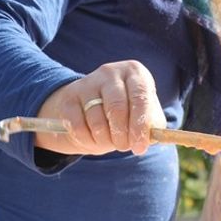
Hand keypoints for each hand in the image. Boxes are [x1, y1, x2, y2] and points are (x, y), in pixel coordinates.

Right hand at [34, 60, 166, 155]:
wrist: (91, 103)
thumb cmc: (127, 110)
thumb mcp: (144, 113)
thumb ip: (152, 126)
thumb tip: (148, 139)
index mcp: (135, 73)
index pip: (140, 97)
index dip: (140, 126)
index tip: (139, 147)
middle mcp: (111, 72)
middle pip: (117, 108)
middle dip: (122, 136)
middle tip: (124, 147)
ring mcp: (88, 83)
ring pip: (97, 120)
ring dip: (104, 140)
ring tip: (110, 142)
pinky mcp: (69, 97)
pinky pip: (78, 126)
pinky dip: (87, 140)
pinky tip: (94, 139)